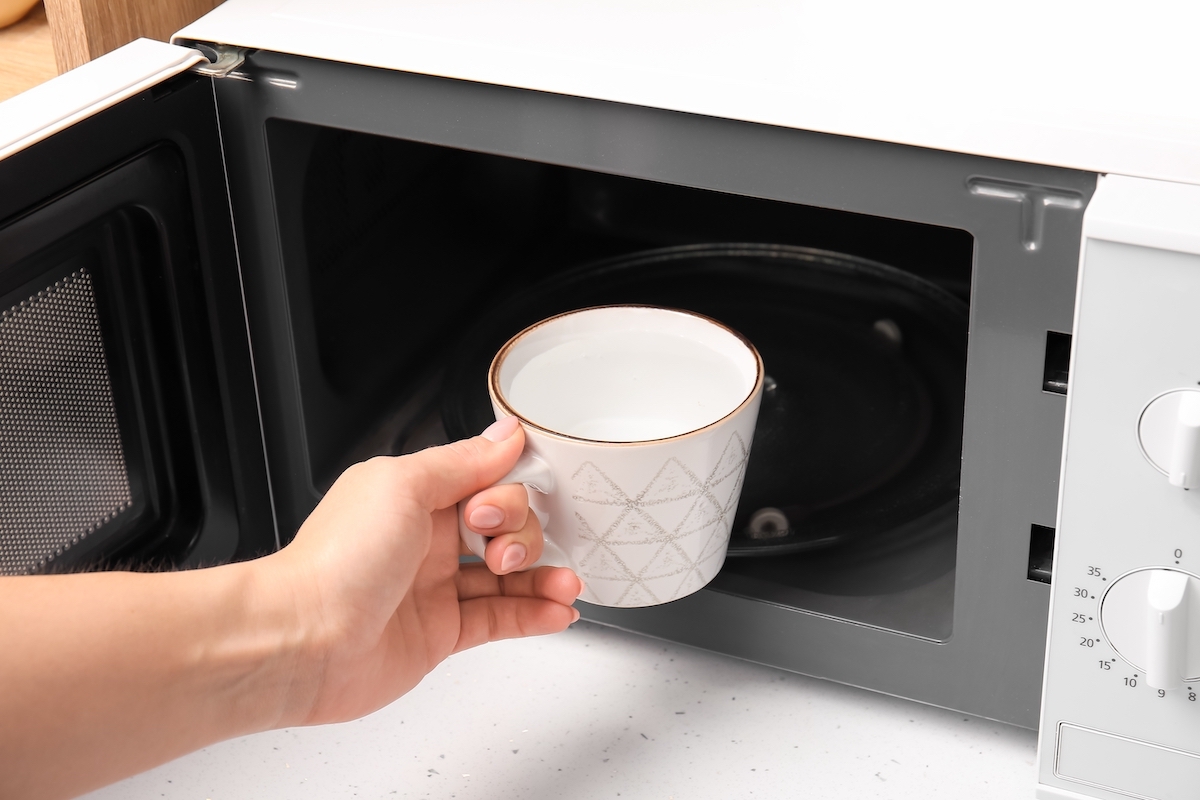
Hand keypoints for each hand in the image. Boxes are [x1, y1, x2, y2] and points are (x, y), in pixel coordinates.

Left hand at [266, 416, 582, 726]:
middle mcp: (425, 539)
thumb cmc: (336, 562)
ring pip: (508, 576)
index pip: (486, 481)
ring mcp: (433, 588)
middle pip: (505, 527)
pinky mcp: (440, 633)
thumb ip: (462, 462)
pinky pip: (500, 619)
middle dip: (523, 534)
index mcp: (413, 494)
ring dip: (544, 576)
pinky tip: (557, 610)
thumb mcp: (404, 486)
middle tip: (503, 549)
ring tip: (566, 584)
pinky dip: (534, 615)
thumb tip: (505, 435)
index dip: (506, 493)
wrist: (300, 641)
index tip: (497, 509)